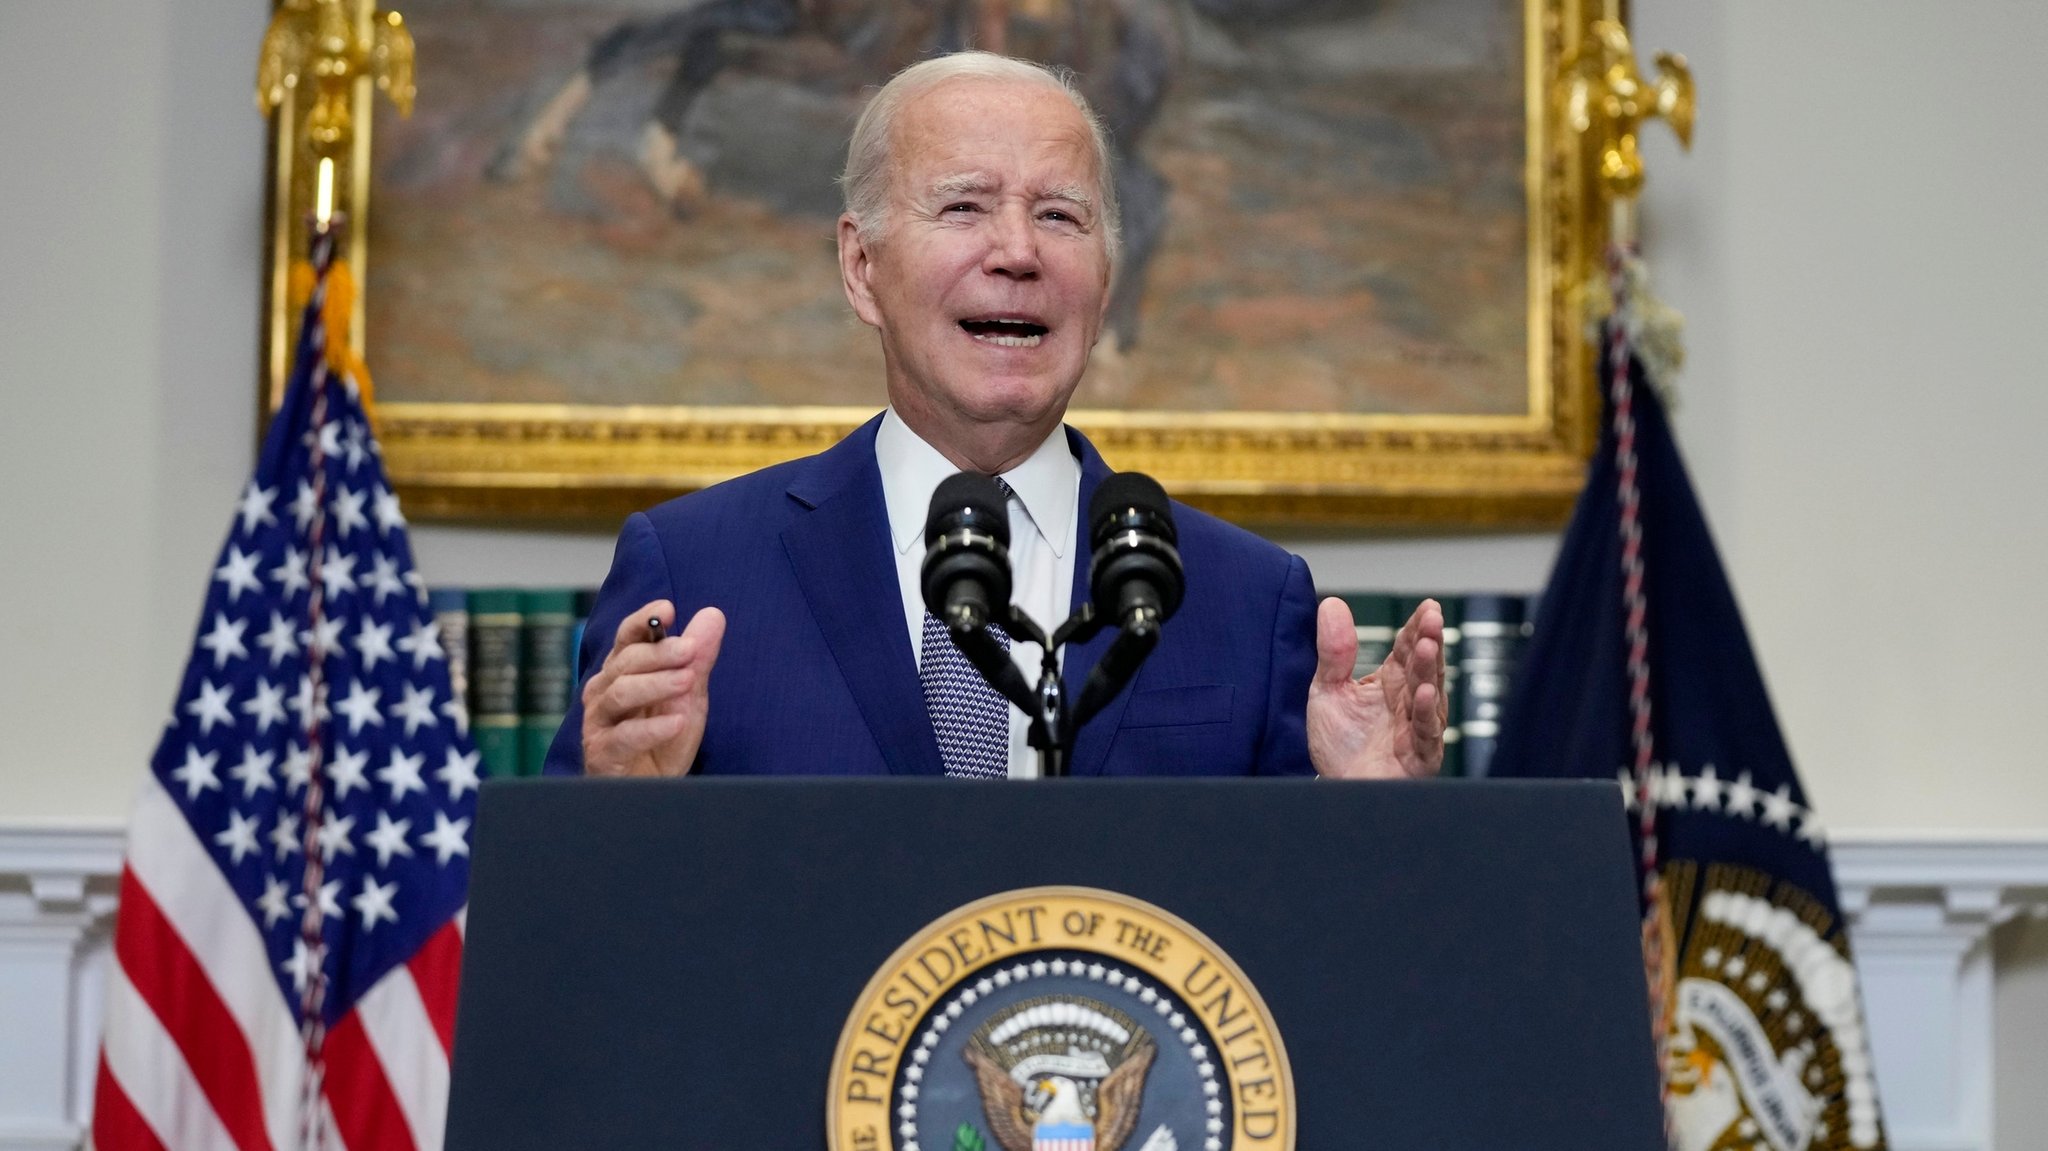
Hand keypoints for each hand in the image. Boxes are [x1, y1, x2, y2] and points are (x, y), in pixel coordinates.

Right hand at [581, 600, 725, 776]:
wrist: (650, 793)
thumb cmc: (663, 740)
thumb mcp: (688, 696)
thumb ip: (697, 658)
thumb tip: (713, 614)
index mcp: (621, 672)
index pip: (626, 638)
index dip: (643, 621)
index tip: (667, 609)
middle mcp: (603, 692)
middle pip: (625, 662)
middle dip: (659, 653)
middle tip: (691, 649)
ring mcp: (599, 723)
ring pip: (620, 693)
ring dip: (656, 684)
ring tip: (687, 681)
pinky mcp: (602, 754)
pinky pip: (623, 737)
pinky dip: (651, 728)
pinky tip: (677, 722)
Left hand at [1306, 597, 1446, 778]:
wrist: (1335, 789)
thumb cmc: (1339, 742)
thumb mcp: (1328, 690)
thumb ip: (1333, 651)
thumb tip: (1332, 604)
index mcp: (1390, 682)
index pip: (1407, 649)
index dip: (1417, 628)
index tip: (1428, 607)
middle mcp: (1408, 701)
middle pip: (1423, 667)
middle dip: (1429, 642)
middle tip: (1433, 618)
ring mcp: (1417, 727)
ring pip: (1429, 694)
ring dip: (1430, 671)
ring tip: (1428, 647)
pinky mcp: (1420, 756)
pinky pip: (1426, 733)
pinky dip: (1426, 713)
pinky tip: (1424, 693)